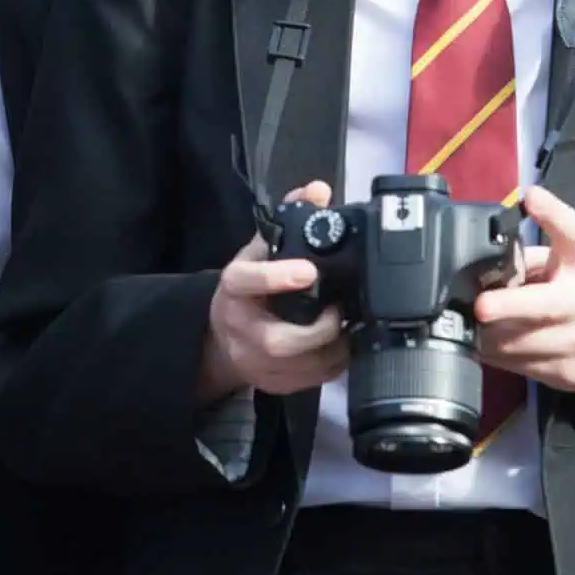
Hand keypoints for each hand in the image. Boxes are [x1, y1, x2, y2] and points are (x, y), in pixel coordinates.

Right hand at [197, 182, 349, 403]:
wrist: (224, 337)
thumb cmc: (249, 288)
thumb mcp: (260, 250)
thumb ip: (289, 219)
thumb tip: (318, 190)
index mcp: (234, 288)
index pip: (247, 281)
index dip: (277, 277)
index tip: (309, 270)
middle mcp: (241, 328)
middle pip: (278, 341)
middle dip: (318, 329)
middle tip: (340, 310)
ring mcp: (256, 362)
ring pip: (301, 367)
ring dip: (335, 347)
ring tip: (351, 326)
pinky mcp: (274, 384)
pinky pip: (313, 380)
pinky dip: (336, 364)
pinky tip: (345, 344)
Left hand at [473, 186, 574, 420]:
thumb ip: (535, 260)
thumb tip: (483, 266)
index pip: (573, 234)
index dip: (551, 214)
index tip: (531, 196)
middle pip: (543, 305)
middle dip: (507, 306)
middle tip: (480, 306)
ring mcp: (573, 343)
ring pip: (515, 343)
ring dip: (486, 333)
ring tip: (474, 322)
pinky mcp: (562, 374)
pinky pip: (513, 365)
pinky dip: (494, 353)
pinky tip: (490, 342)